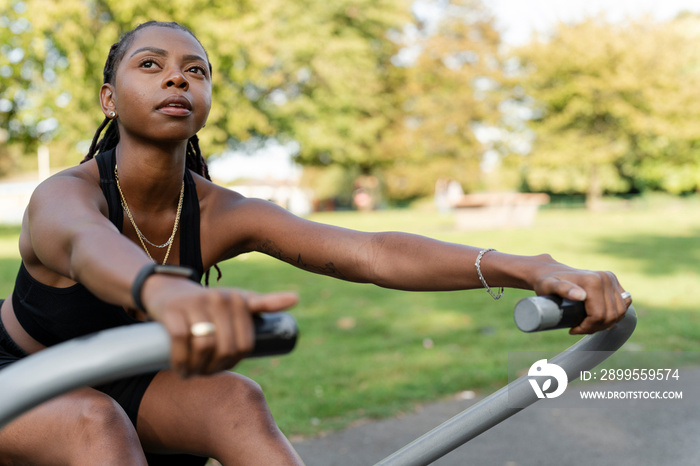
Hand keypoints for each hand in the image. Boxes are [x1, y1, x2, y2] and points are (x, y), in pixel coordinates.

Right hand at [142, 277, 297, 376]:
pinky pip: (182, 342)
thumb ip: (264, 303)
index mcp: (240, 299)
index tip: (220, 366)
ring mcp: (196, 303)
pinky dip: (181, 361)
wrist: (167, 289)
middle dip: (215, 368)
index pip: (245, 345)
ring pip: (205, 346)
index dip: (233, 362)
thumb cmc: (208, 303)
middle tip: (203, 373)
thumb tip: (297, 298)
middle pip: (226, 348)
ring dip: (197, 368)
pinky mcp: (174, 310)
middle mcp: (221, 298)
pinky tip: (180, 370)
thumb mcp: (238, 300)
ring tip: (192, 373)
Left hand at [528, 255, 630, 334]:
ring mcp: (611, 279)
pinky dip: (614, 315)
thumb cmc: (547, 282)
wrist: (550, 271)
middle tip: (579, 329)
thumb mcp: (549, 286)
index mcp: (593, 281)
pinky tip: (600, 318)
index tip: (573, 330)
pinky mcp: (614, 282)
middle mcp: (605, 278)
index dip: (587, 327)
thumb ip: (563, 289)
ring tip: (588, 325)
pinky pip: (623, 304)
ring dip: (606, 323)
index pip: (599, 315)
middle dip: (596, 327)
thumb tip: (581, 296)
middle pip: (610, 315)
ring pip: (619, 312)